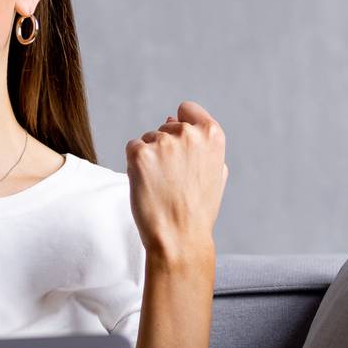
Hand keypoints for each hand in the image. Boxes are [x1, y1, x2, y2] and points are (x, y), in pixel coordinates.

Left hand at [124, 100, 226, 261]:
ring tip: (162, 185)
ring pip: (148, 138)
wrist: (180, 238)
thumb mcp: (215, 173)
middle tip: (173, 180)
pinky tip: (148, 184)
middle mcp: (188, 133)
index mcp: (212, 134)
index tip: (181, 148)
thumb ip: (201, 143)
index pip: (188, 109)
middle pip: (166, 126)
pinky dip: (135, 165)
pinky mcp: (140, 153)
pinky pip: (132, 148)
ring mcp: (163, 142)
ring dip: (150, 157)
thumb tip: (172, 118)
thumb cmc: (198, 210)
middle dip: (166, 147)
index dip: (182, 124)